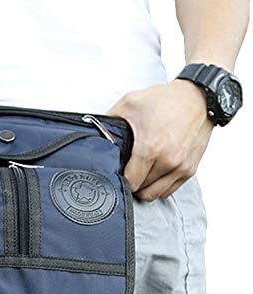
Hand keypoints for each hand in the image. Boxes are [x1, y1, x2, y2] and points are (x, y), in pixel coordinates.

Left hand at [108, 79, 213, 199]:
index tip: (117, 172)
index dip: (119, 179)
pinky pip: (168, 191)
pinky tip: (153, 174)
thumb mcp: (130, 103)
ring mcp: (180, 167)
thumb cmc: (166, 100)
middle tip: (127, 172)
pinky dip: (159, 187)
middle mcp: (167, 161)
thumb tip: (95, 134)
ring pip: (154, 195)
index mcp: (150, 148)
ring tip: (139, 174)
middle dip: (131, 184)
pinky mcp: (190, 170)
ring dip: (145, 188)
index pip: (129, 182)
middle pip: (141, 190)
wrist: (199, 97)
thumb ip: (109, 121)